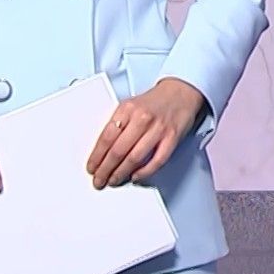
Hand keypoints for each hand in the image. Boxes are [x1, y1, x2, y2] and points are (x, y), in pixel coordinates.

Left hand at [87, 78, 205, 188]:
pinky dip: (144, 172)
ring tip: (114, 180)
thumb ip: (117, 124)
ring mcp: (158, 129)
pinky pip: (156, 161)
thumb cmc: (155, 102)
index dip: (97, 156)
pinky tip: (136, 176)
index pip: (107, 137)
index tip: (92, 167)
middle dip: (106, 169)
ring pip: (135, 157)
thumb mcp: (130, 106)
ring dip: (121, 173)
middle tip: (100, 179)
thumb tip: (102, 150)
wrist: (181, 93)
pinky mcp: (172, 138)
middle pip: (118, 150)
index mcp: (128, 109)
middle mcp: (142, 118)